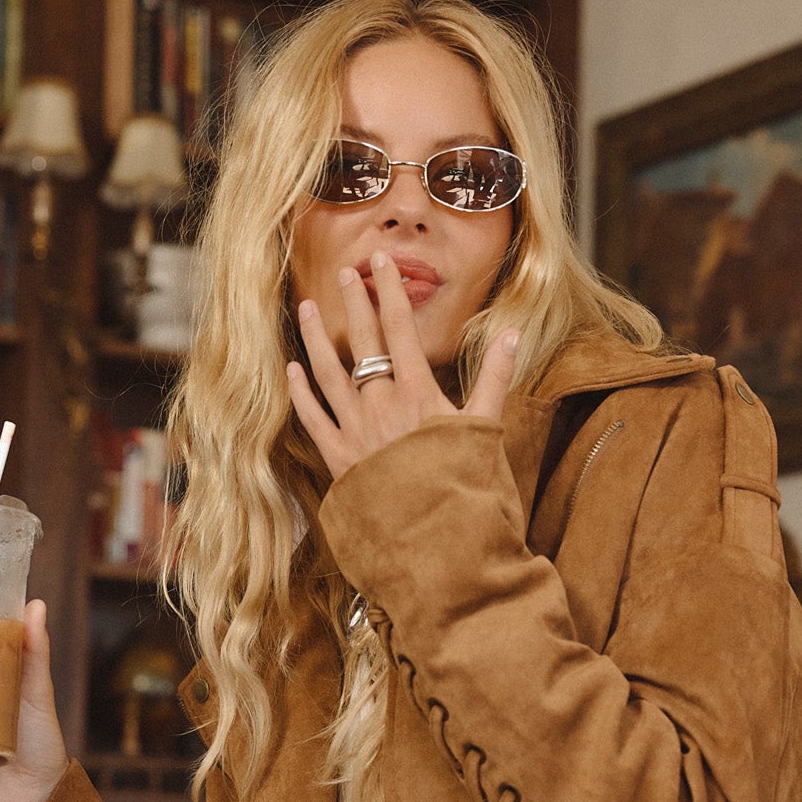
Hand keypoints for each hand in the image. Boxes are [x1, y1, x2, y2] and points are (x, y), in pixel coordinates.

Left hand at [286, 249, 518, 482]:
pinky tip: (291, 370)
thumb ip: (494, 377)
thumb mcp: (485, 428)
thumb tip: (511, 332)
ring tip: (308, 307)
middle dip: (353, 303)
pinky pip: (313, 418)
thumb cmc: (465, 484)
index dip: (390, 291)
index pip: (400, 329)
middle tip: (344, 272)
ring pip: (329, 373)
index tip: (381, 261)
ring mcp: (355, 431)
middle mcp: (381, 405)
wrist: (437, 540)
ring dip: (317, 338)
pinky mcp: (338, 459)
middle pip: (363, 342)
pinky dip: (301, 393)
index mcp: (418, 393)